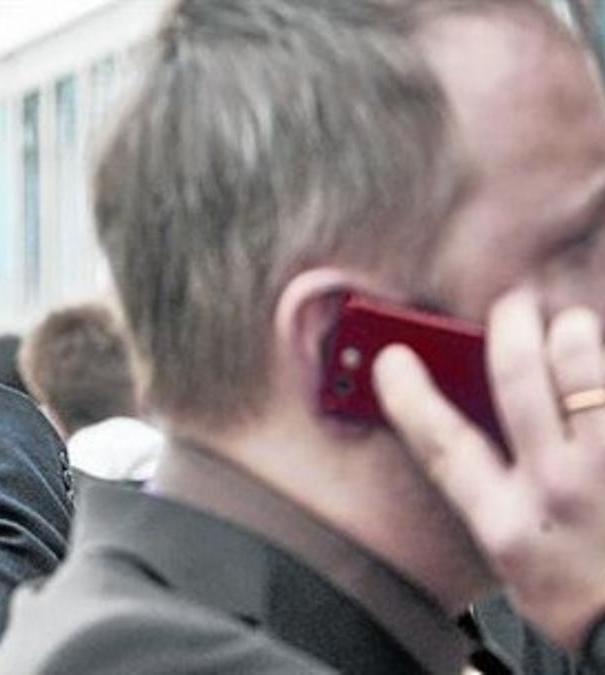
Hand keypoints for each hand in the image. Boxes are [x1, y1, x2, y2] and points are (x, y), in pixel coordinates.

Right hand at [373, 288, 604, 651]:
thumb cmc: (580, 599)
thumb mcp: (513, 559)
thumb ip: (491, 496)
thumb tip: (467, 422)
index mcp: (506, 523)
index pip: (443, 445)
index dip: (410, 397)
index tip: (394, 360)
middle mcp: (556, 491)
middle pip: (517, 378)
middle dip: (511, 326)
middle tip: (513, 307)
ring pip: (583, 370)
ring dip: (573, 334)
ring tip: (571, 325)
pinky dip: (602, 372)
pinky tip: (596, 357)